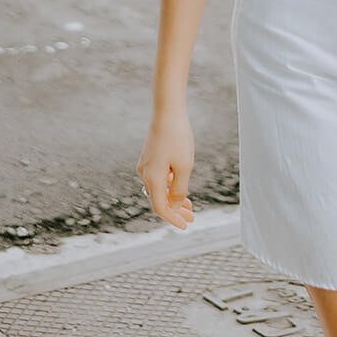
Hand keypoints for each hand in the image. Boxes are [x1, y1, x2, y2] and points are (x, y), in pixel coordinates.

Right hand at [137, 108, 195, 227]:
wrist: (167, 111)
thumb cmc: (178, 138)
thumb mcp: (184, 166)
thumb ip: (179, 190)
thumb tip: (174, 207)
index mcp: (152, 180)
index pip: (161, 208)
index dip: (174, 219)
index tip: (187, 225)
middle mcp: (145, 174)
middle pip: (159, 200)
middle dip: (176, 210)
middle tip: (191, 218)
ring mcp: (146, 165)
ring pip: (159, 189)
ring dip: (173, 198)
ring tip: (189, 205)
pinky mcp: (149, 156)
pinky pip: (158, 178)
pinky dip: (169, 185)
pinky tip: (180, 186)